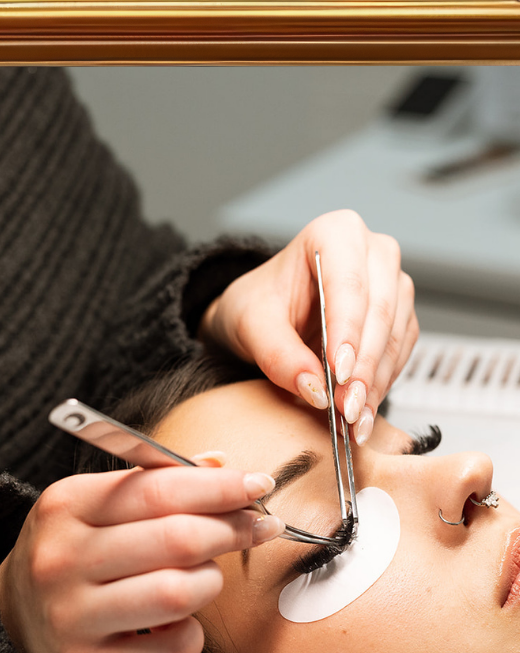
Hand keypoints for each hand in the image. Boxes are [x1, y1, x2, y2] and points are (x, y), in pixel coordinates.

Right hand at [0, 464, 283, 652]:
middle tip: (255, 528)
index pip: (158, 488)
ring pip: (178, 594)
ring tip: (203, 578)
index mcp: (63, 507)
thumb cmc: (70, 555)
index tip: (258, 485)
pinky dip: (191, 635)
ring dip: (209, 582)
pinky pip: (173, 651)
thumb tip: (223, 466)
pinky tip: (176, 623)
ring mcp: (69, 619)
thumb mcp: (94, 505)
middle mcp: (59, 561)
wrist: (12, 623)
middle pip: (176, 540)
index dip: (220, 487)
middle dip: (231, 530)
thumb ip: (155, 482)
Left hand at [200, 210, 417, 444]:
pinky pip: (400, 352)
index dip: (347, 330)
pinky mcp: (399, 317)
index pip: (349, 284)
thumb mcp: (250, 323)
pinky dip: (381, 384)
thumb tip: (313, 387)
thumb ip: (277, 354)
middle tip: (345, 407)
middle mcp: (372, 253)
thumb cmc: (257, 303)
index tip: (339, 372)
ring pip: (396, 334)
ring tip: (352, 418)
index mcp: (335, 233)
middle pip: (380, 310)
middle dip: (363, 365)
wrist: (262, 315)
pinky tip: (361, 411)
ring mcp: (391, 284)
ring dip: (375, 381)